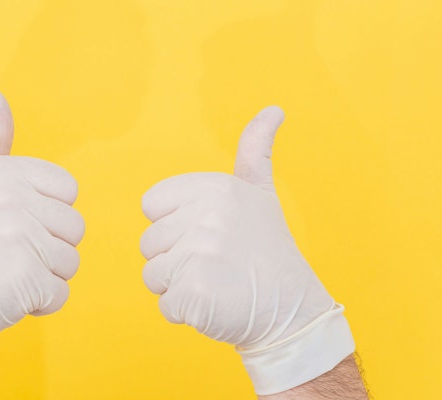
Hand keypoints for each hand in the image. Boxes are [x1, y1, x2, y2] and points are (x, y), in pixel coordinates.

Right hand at [0, 90, 84, 399]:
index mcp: (2, 172)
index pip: (68, 192)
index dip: (47, 216)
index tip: (11, 225)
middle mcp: (8, 198)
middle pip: (74, 228)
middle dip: (48, 250)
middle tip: (5, 256)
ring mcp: (17, 236)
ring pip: (71, 261)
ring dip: (45, 277)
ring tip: (5, 275)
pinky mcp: (25, 276)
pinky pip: (62, 293)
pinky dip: (40, 304)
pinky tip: (7, 298)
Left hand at [140, 107, 353, 394]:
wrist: (292, 308)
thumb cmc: (268, 250)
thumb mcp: (260, 193)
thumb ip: (255, 151)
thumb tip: (273, 109)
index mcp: (213, 188)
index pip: (151, 206)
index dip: (174, 225)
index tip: (209, 233)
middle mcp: (206, 216)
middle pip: (149, 243)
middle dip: (176, 260)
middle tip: (217, 264)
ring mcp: (199, 255)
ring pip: (153, 274)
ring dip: (178, 287)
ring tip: (216, 282)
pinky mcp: (194, 293)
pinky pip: (165, 304)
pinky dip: (186, 312)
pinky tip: (215, 304)